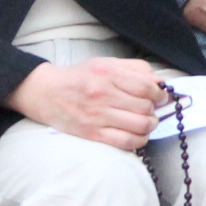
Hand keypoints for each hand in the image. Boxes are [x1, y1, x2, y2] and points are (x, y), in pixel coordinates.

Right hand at [6, 58, 161, 151]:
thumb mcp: (105, 63)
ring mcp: (97, 115)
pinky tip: (139, 135)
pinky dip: (139, 140)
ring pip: (139, 125)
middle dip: (155, 110)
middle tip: (152, 110)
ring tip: (147, 122)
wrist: (45, 92)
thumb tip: (159, 82)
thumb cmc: (78, 77)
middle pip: (145, 107)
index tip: (161, 97)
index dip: (160, 94)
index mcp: (108, 73)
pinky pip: (125, 142)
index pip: (146, 87)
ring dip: (150, 126)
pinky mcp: (92, 133)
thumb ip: (134, 69)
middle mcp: (103, 94)